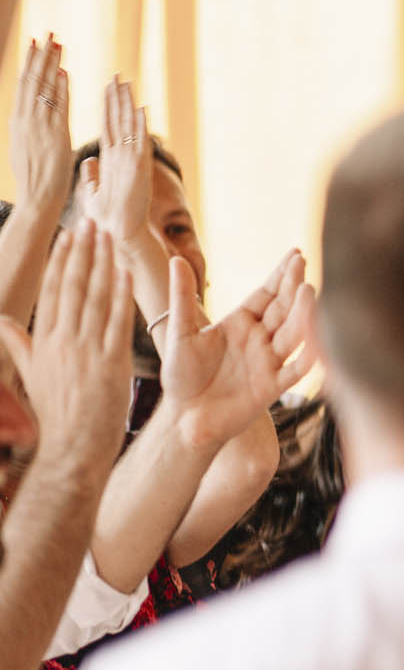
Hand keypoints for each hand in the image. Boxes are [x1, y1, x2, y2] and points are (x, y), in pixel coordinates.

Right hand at [0, 223, 131, 480]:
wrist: (74, 447)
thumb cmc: (56, 413)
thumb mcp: (31, 375)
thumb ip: (18, 345)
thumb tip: (2, 322)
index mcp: (44, 341)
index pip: (53, 292)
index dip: (61, 261)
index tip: (68, 236)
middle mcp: (63, 341)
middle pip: (73, 286)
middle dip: (82, 251)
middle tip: (90, 222)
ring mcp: (87, 351)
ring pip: (96, 297)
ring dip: (103, 263)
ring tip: (108, 236)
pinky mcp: (111, 363)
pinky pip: (117, 321)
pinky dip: (122, 294)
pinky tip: (125, 271)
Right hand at [9, 34, 69, 219]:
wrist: (37, 199)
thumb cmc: (35, 178)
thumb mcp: (26, 146)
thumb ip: (29, 128)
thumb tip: (30, 113)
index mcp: (19, 121)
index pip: (24, 85)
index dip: (30, 62)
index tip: (35, 43)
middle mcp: (26, 120)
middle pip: (32, 79)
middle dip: (40, 54)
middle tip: (48, 32)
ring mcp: (39, 127)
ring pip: (43, 88)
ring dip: (51, 64)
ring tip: (57, 43)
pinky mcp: (55, 136)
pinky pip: (58, 107)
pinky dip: (61, 89)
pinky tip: (66, 72)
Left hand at [84, 75, 151, 248]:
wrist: (117, 232)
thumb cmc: (106, 216)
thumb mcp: (92, 190)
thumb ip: (91, 173)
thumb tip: (88, 160)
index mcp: (111, 160)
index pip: (109, 127)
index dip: (108, 107)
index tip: (107, 87)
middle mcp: (124, 157)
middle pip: (120, 122)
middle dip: (118, 99)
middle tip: (118, 76)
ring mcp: (133, 162)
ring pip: (130, 128)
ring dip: (129, 106)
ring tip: (128, 85)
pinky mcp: (138, 170)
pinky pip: (140, 143)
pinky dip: (141, 127)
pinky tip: (141, 110)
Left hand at [158, 248, 315, 453]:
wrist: (185, 418)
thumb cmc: (181, 376)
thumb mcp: (179, 333)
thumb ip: (182, 298)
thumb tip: (176, 260)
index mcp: (240, 323)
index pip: (266, 294)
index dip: (281, 275)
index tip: (296, 255)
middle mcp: (260, 339)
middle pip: (283, 309)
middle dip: (293, 287)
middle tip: (303, 264)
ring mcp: (269, 362)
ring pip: (292, 334)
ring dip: (302, 315)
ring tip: (308, 292)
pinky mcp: (272, 387)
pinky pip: (295, 371)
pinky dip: (309, 358)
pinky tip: (319, 342)